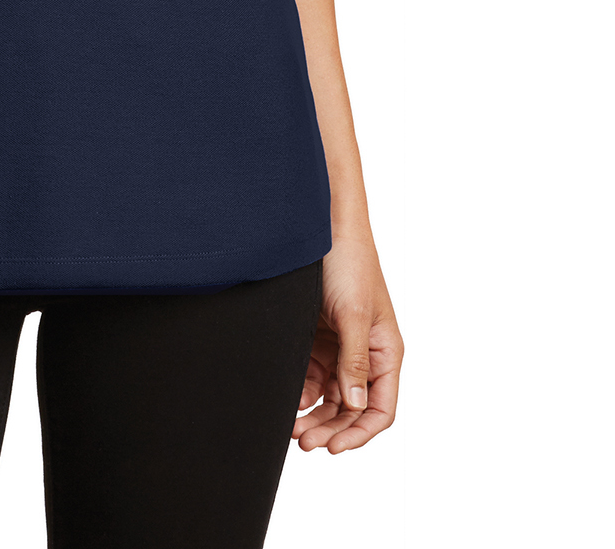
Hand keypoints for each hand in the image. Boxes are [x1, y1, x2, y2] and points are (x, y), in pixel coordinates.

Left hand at [292, 235, 402, 453]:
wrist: (323, 227)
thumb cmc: (348, 264)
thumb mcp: (351, 315)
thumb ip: (354, 362)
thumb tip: (354, 405)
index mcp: (385, 352)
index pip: (379, 408)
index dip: (358, 433)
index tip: (333, 448)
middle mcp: (366, 354)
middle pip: (351, 408)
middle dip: (329, 428)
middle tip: (302, 441)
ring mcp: (341, 347)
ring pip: (329, 396)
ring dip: (313, 414)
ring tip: (290, 426)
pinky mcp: (319, 337)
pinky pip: (312, 375)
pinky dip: (301, 390)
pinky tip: (288, 398)